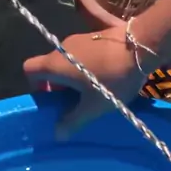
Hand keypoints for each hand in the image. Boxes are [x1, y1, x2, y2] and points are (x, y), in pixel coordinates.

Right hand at [23, 24, 151, 137]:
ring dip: (74, 76)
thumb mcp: (93, 107)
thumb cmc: (111, 78)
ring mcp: (78, 39)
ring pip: (67, 61)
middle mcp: (62, 48)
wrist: (142, 46)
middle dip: (58, 85)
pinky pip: (81, 54)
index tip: (51, 99)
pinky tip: (105, 77)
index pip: (29, 70)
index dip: (35, 86)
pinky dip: (86, 66)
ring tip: (92, 91)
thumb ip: (73, 121)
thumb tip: (57, 135)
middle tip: (74, 102)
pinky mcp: (95, 36)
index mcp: (55, 64)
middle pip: (49, 67)